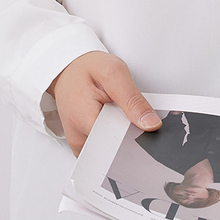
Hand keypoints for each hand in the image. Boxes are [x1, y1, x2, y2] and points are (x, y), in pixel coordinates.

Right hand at [47, 51, 161, 156]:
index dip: (135, 134)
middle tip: (127, 112)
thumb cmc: (86, 69)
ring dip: (121, 136)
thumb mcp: (114, 73)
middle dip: (129, 135)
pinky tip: (113, 121)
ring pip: (110, 151)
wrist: (68, 69)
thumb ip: (132, 100)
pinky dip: (113, 137)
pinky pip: (103, 149)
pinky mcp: (82, 144)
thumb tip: (151, 124)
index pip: (118, 144)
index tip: (141, 123)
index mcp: (85, 121)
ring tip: (117, 114)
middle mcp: (79, 138)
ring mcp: (80, 143)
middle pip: (115, 150)